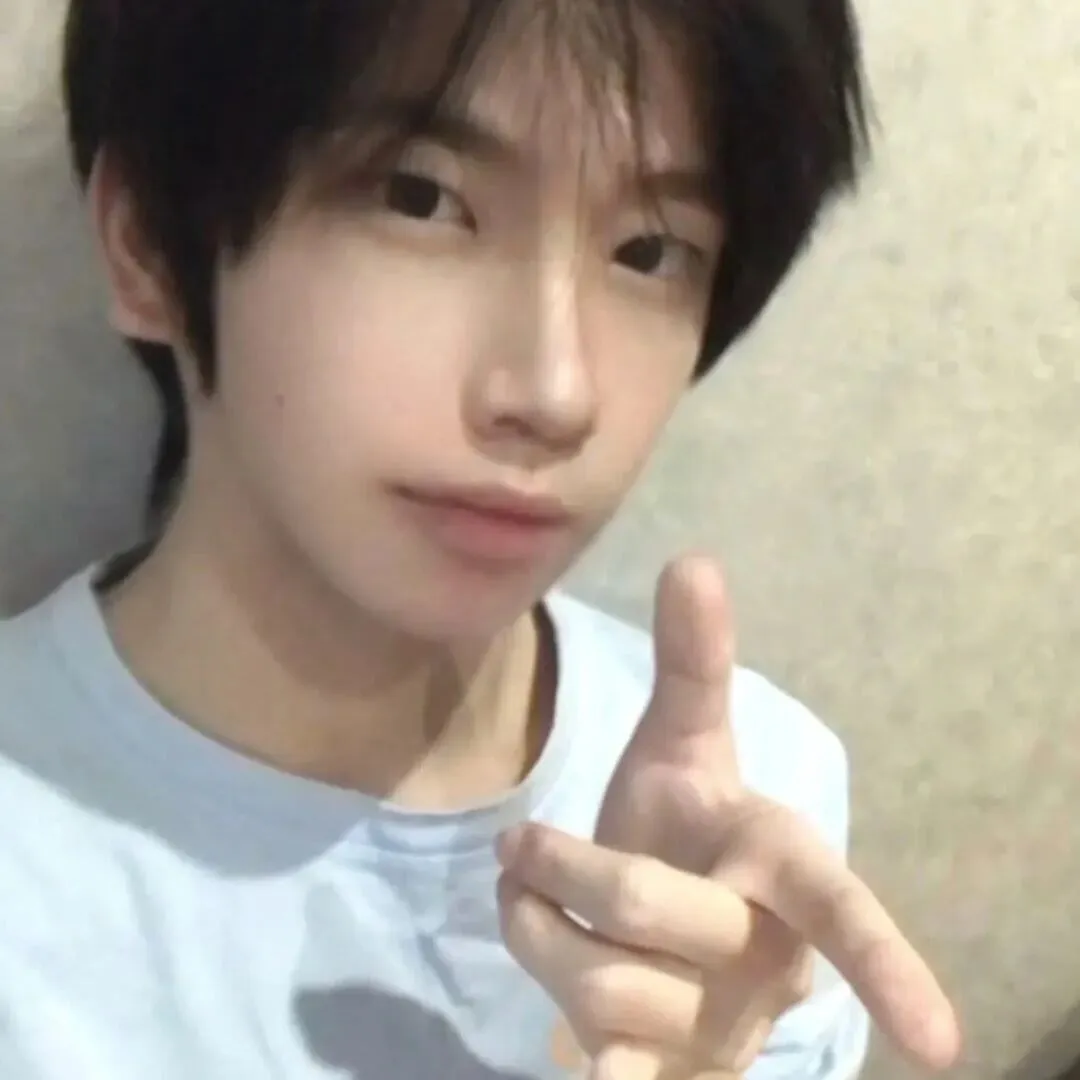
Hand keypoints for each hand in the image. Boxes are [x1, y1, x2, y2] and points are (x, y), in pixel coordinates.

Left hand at [496, 556, 959, 1078]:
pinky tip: (594, 1071)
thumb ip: (693, 662)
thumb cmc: (682, 828)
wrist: (652, 921)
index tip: (943, 1042)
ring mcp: (715, 1026)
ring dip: (532, 926)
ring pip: (598, 984)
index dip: (890, 965)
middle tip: (524, 844)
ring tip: (532, 898)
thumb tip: (693, 560)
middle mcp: (765, 958)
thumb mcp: (682, 743)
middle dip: (567, 863)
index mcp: (781, 868)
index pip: (840, 909)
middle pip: (646, 908)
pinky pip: (615, 1070)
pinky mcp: (660, 1068)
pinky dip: (610, 1077)